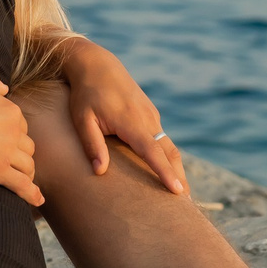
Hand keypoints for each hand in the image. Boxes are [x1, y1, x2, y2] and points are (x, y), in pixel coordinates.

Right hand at [0, 68, 41, 206]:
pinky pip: (22, 185)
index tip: (7, 142)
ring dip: (27, 173)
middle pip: (28, 147)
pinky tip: (38, 201)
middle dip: (22, 154)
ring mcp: (7, 153)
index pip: (22, 127)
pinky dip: (32, 194)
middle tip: (14, 162)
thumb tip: (5, 88)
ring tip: (25, 180)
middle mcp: (14, 131)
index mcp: (11, 111)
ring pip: (28, 166)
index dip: (15, 135)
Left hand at [61, 39, 186, 194]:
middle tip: (184, 203)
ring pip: (169, 145)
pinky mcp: (149, 114)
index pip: (153, 153)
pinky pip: (162, 138)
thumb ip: (92, 145)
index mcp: (132, 122)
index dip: (166, 173)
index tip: (178, 191)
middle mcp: (147, 119)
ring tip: (180, 191)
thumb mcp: (82, 119)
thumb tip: (100, 172)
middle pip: (170, 152)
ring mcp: (151, 115)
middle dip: (178, 176)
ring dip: (176, 167)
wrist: (97, 64)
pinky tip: (166, 169)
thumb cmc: (85, 93)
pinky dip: (168, 155)